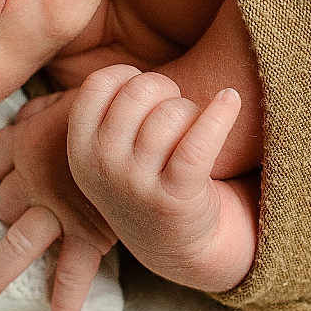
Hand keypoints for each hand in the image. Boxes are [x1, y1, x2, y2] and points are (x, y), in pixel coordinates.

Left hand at [0, 90, 116, 310]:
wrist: (148, 122)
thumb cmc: (114, 102)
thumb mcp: (74, 97)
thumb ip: (47, 108)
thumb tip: (25, 116)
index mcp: (28, 140)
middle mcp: (34, 178)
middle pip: (3, 202)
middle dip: (1, 213)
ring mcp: (57, 208)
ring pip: (19, 240)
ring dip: (3, 264)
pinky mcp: (88, 230)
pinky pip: (72, 268)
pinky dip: (65, 293)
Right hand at [66, 65, 241, 283]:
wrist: (179, 245)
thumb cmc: (146, 178)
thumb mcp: (108, 150)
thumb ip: (108, 107)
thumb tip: (130, 65)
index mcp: (79, 150)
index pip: (100, 84)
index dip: (130, 77)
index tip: (147, 94)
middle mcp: (102, 168)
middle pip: (139, 91)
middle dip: (166, 90)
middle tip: (176, 109)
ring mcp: (136, 186)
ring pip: (171, 114)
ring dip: (192, 112)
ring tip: (195, 127)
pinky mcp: (176, 199)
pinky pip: (200, 141)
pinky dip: (220, 114)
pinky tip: (230, 100)